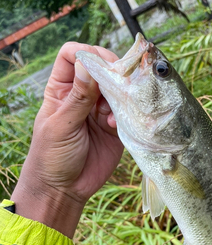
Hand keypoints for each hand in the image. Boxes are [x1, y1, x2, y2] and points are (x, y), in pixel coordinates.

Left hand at [11, 42, 123, 237]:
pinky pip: (126, 112)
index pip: (72, 56)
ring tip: (113, 113)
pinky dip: (126, 114)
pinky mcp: (115, 127)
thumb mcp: (62, 125)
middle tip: (119, 84)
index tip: (100, 65)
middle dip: (111, 74)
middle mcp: (83, 95)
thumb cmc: (52, 156)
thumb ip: (78, 97)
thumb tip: (88, 64)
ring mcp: (100, 110)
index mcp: (62, 89)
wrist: (64, 189)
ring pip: (117, 89)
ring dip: (120, 96)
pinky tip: (114, 125)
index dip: (86, 54)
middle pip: (101, 69)